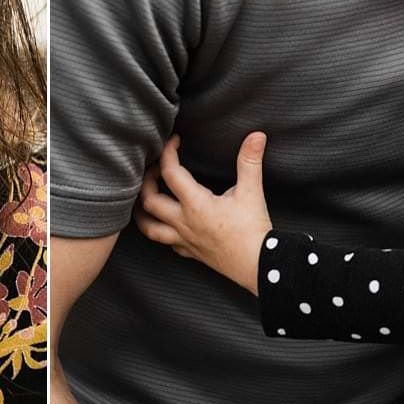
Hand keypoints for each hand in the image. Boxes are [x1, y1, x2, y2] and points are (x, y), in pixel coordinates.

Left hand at [133, 134, 270, 291]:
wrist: (261, 267)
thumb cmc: (254, 231)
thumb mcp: (252, 192)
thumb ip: (250, 161)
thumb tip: (257, 136)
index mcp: (195, 204)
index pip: (170, 172)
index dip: (168, 152)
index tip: (174, 141)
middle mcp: (183, 223)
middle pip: (149, 200)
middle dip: (147, 181)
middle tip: (156, 168)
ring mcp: (185, 240)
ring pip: (149, 228)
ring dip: (143, 212)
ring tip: (145, 198)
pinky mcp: (192, 253)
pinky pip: (168, 243)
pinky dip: (163, 232)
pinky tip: (168, 225)